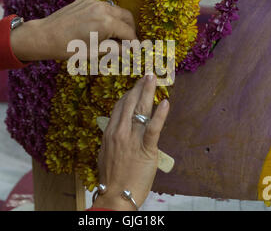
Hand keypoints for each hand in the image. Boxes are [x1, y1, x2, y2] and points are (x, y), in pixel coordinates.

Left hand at [10, 0, 136, 60]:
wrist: (45, 36)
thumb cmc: (69, 48)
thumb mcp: (95, 52)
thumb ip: (115, 49)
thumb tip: (127, 50)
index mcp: (107, 23)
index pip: (129, 32)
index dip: (134, 43)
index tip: (136, 50)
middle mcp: (103, 9)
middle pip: (127, 17)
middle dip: (130, 29)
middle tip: (129, 42)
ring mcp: (94, 2)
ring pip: (116, 10)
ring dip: (119, 22)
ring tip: (115, 36)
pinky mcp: (85, 1)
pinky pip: (103, 7)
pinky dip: (108, 17)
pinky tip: (101, 28)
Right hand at [92, 75, 169, 209]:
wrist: (115, 194)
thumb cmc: (111, 177)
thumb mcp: (105, 153)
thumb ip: (112, 138)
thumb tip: (116, 128)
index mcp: (110, 132)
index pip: (120, 106)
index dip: (129, 93)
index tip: (135, 85)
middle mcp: (120, 132)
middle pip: (130, 103)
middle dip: (139, 87)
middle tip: (147, 75)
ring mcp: (132, 139)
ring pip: (140, 110)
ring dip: (148, 92)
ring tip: (153, 78)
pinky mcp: (146, 149)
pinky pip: (153, 128)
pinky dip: (160, 115)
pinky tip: (165, 103)